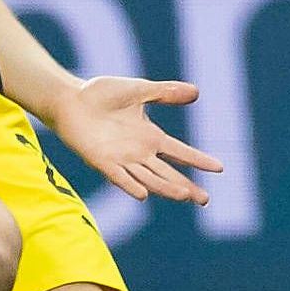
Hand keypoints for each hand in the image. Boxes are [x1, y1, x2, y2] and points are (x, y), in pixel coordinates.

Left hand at [51, 74, 225, 204]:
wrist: (70, 99)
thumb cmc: (102, 93)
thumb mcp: (139, 90)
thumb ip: (165, 92)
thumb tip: (196, 93)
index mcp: (150, 137)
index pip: (180, 152)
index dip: (198, 160)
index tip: (219, 168)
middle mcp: (139, 153)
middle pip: (168, 173)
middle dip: (187, 187)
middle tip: (205, 200)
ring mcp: (121, 160)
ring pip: (149, 179)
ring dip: (166, 188)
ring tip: (185, 196)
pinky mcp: (102, 162)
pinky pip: (119, 177)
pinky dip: (131, 185)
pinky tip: (144, 194)